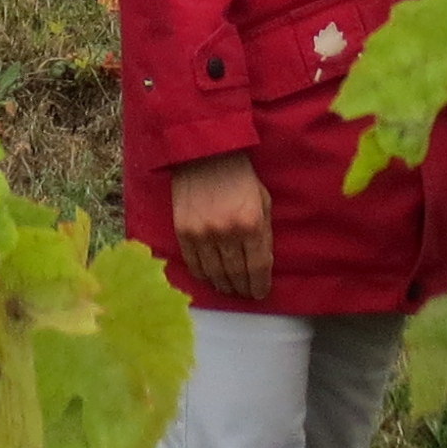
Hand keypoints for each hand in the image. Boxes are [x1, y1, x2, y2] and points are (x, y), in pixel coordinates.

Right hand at [168, 151, 272, 299]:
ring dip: (223, 285)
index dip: (260, 285)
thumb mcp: (263, 201)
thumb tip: (261, 264)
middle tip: (245, 293)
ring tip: (228, 288)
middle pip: (236, 274)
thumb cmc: (240, 176)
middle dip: (242, 288)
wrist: (205, 154)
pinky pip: (193, 263)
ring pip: (214, 273)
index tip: (260, 293)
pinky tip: (210, 277)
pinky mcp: (183, 231)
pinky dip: (203, 275)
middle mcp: (227, 232)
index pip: (258, 267)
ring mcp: (202, 233)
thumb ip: (264, 234)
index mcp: (252, 223)